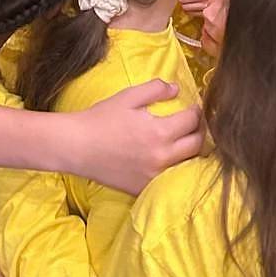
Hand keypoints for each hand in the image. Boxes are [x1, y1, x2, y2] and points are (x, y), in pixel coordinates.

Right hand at [75, 80, 203, 194]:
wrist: (76, 147)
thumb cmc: (100, 119)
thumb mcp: (128, 96)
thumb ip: (155, 89)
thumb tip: (176, 88)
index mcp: (160, 132)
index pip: (192, 121)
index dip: (197, 111)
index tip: (195, 107)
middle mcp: (161, 157)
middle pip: (196, 145)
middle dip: (199, 131)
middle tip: (195, 124)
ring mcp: (154, 176)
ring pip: (187, 164)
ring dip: (190, 151)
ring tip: (185, 140)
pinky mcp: (144, 188)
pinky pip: (169, 179)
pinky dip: (173, 168)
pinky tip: (168, 159)